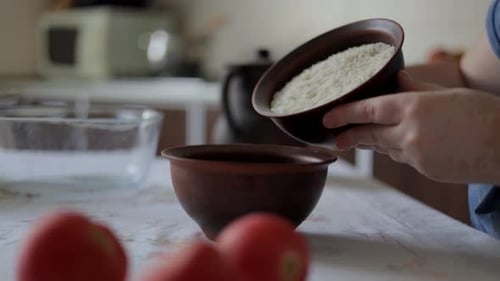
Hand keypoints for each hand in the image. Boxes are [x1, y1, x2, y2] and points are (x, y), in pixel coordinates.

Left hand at [322, 71, 499, 183]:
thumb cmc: (482, 114)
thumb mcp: (448, 94)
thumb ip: (417, 89)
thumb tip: (398, 81)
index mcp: (414, 108)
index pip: (369, 111)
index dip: (345, 115)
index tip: (328, 119)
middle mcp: (409, 133)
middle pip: (369, 135)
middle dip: (350, 137)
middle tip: (335, 139)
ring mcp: (416, 155)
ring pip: (387, 148)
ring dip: (379, 142)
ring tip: (373, 136)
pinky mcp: (425, 170)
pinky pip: (405, 159)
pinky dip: (402, 151)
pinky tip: (412, 144)